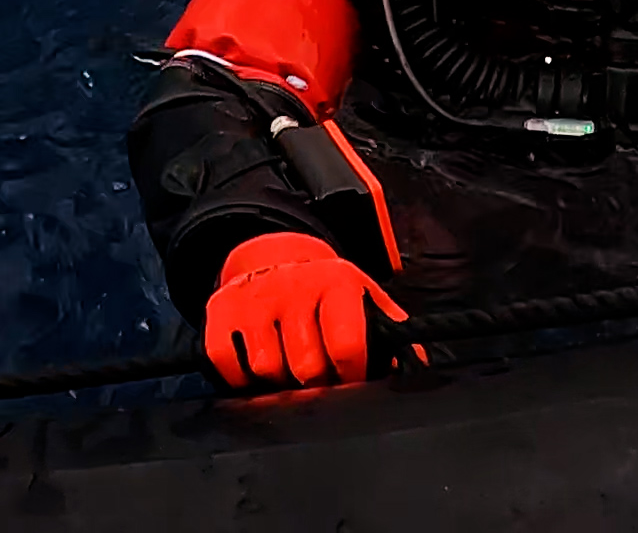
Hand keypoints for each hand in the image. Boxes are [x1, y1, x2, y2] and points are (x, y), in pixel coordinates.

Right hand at [202, 231, 405, 388]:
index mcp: (336, 282)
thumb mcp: (365, 299)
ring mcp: (254, 298)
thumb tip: (416, 366)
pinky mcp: (220, 311)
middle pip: (306, 367)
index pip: (346, 345)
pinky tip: (257, 363)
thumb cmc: (326, 292)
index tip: (349, 376)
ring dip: (279, 380)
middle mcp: (293, 285)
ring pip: (267, 369)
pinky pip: (228, 365)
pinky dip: (241, 377)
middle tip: (318, 375)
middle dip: (316, 381)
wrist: (274, 256)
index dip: (351, 374)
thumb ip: (393, 331)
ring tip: (289, 364)